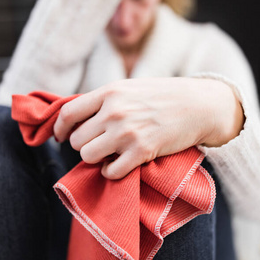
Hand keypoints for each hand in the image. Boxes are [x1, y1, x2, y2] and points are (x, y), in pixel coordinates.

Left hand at [53, 77, 243, 178]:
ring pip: (88, 156)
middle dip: (83, 145)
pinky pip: (110, 172)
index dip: (60, 128)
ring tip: (110, 153)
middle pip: (76, 140)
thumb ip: (105, 100)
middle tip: (97, 144)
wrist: (199, 105)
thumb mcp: (130, 87)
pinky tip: (122, 163)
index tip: (61, 136)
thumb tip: (78, 118)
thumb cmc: (164, 95)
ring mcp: (127, 133)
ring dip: (96, 159)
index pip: (68, 113)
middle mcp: (114, 112)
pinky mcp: (141, 152)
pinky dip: (112, 171)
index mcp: (109, 92)